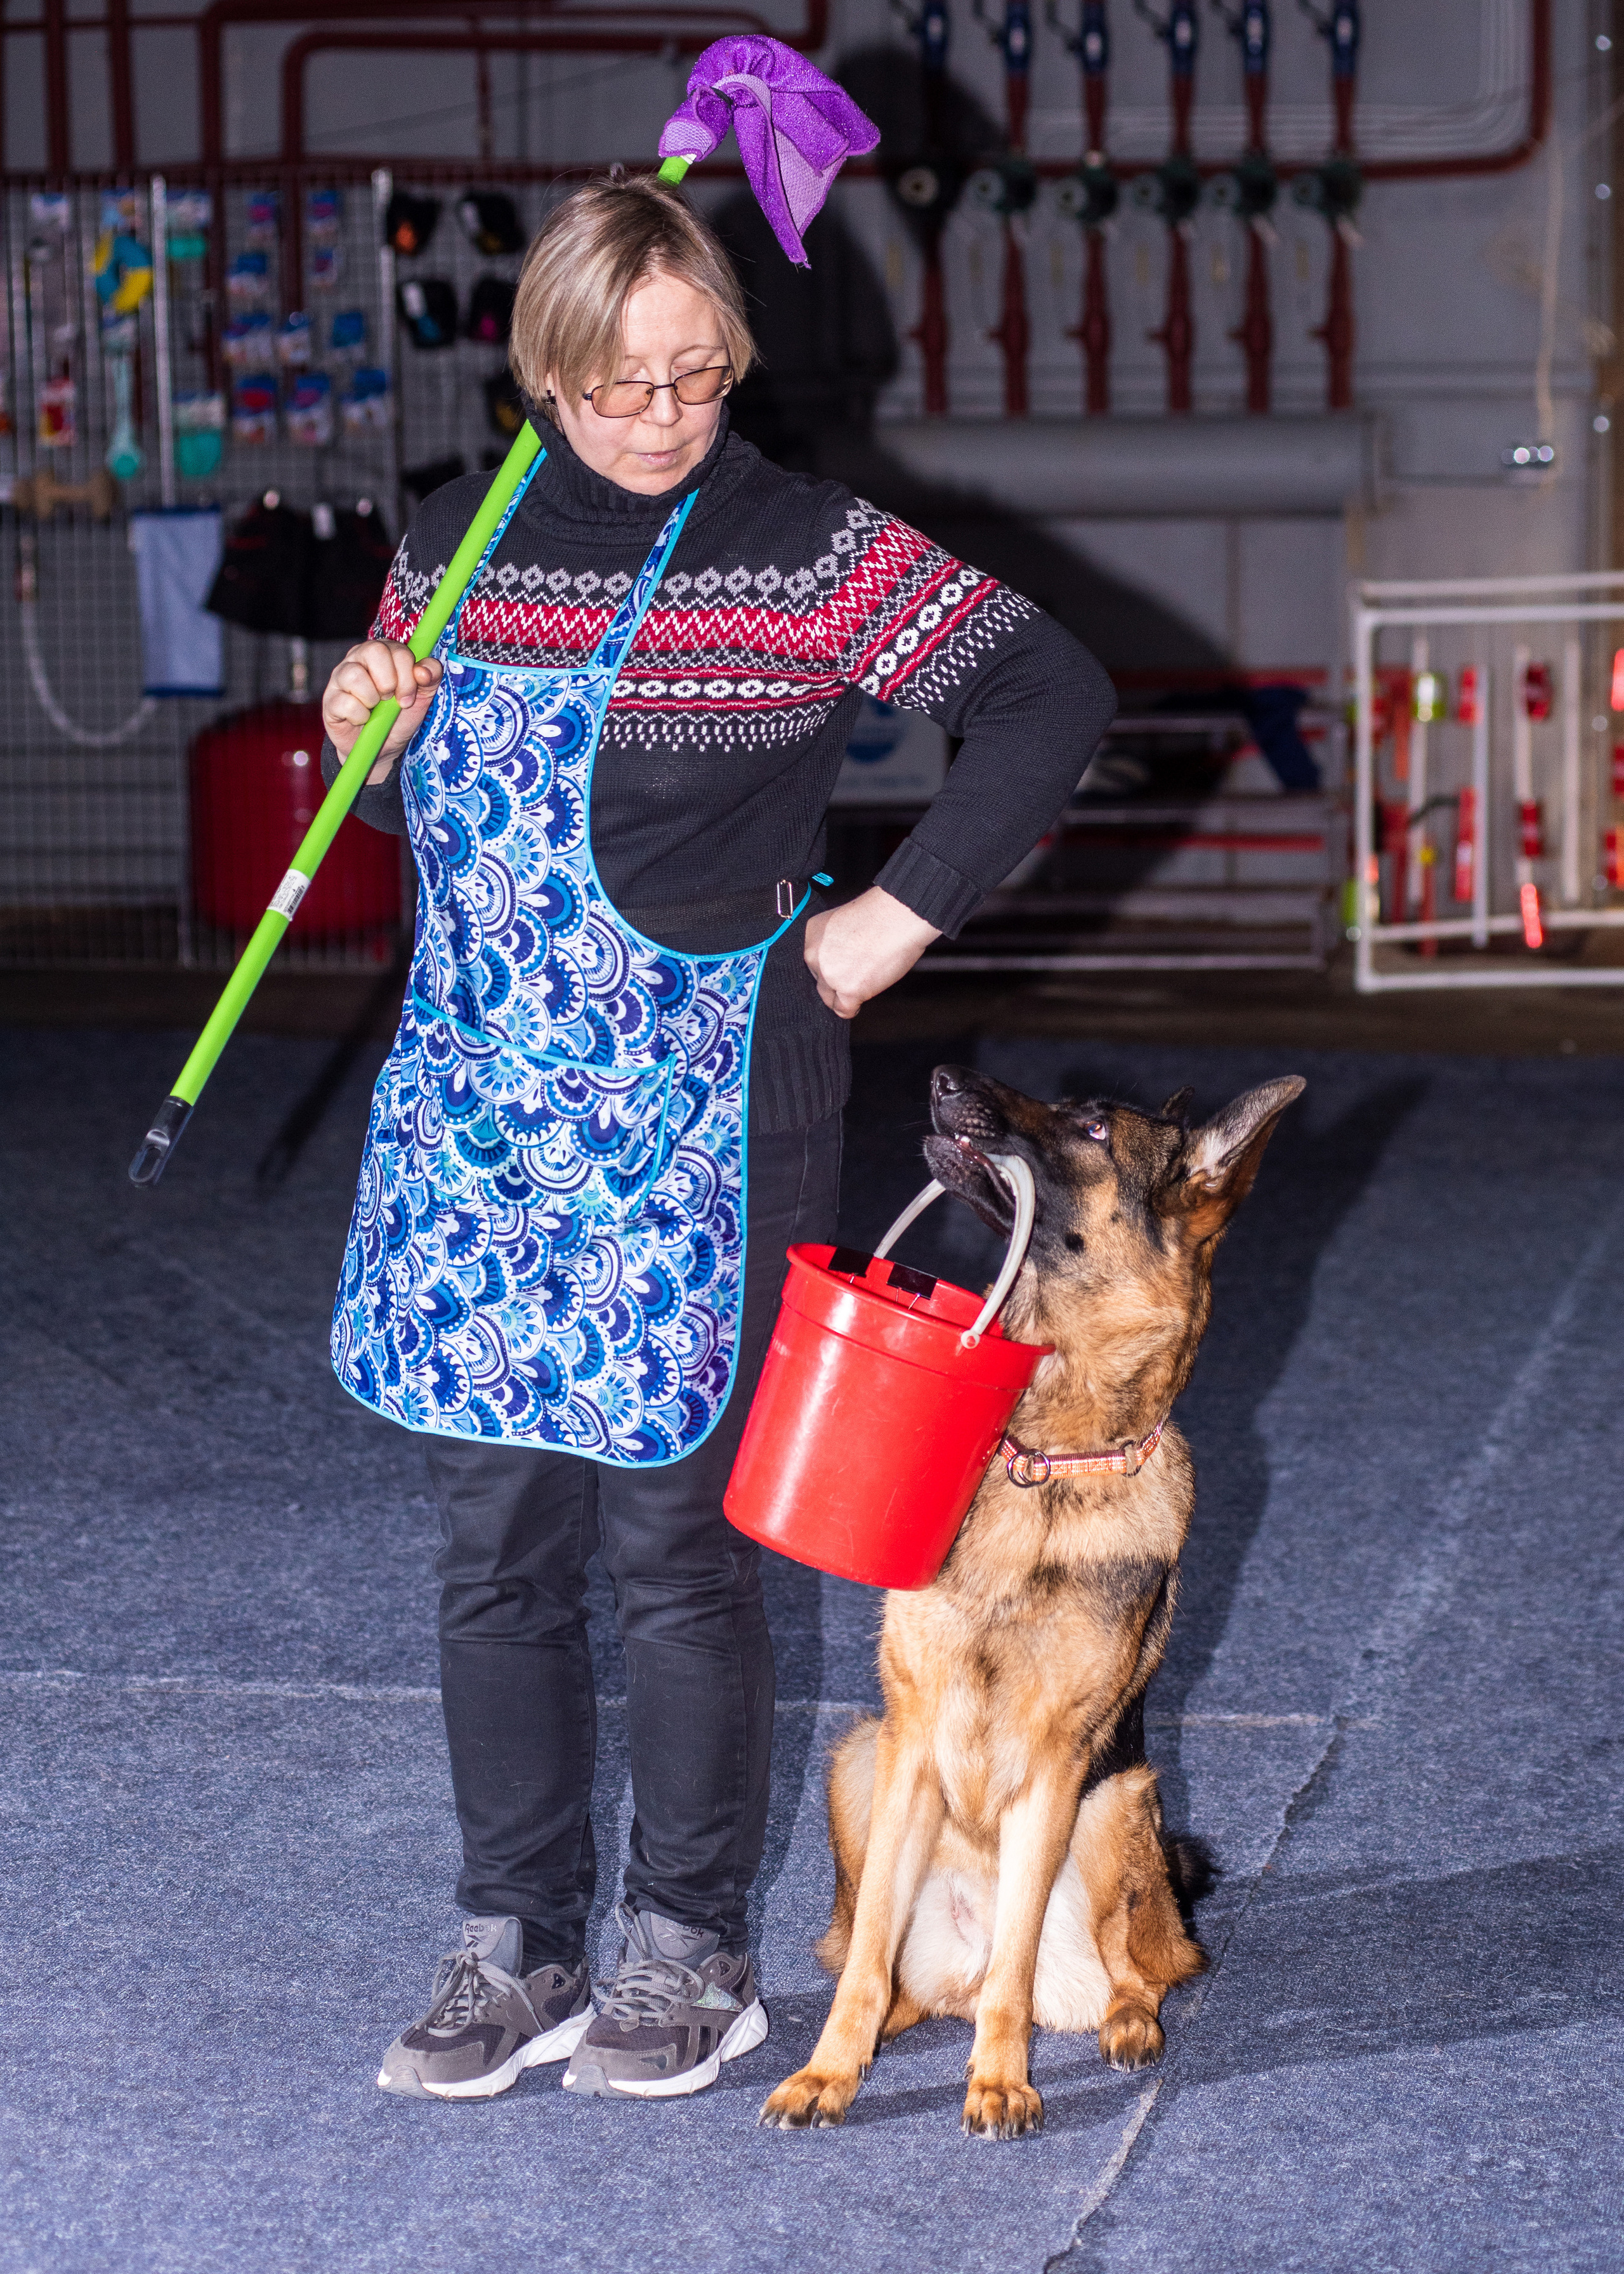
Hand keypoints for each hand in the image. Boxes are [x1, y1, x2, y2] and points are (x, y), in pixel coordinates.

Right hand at [322, 641, 442, 783]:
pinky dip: (359, 717)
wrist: (381, 748)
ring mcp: (341, 676)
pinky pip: (345, 703)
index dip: (407, 675)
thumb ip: (431, 677)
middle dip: (389, 682)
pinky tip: (361, 720)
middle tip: (390, 700)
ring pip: (355, 675)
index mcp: (384, 653)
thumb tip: (423, 670)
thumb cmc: (399, 717)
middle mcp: (359, 658)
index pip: (397, 649)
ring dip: (372, 699)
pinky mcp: (330, 699)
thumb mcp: (422, 698)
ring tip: (374, 709)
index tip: (408, 697)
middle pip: (374, 650)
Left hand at [804, 887, 940, 1019]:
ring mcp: (829, 974)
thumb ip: (835, 942)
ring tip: (864, 981)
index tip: (846, 965)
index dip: (832, 966)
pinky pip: (844, 1010)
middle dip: (837, 982)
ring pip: (829, 999)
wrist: (899, 915)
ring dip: (845, 995)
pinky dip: (853, 1007)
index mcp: (812, 934)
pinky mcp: (848, 990)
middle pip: (820, 982)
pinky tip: (862, 997)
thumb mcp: (845, 920)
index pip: (814, 963)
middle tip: (859, 972)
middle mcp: (815, 955)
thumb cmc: (881, 914)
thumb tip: (840, 963)